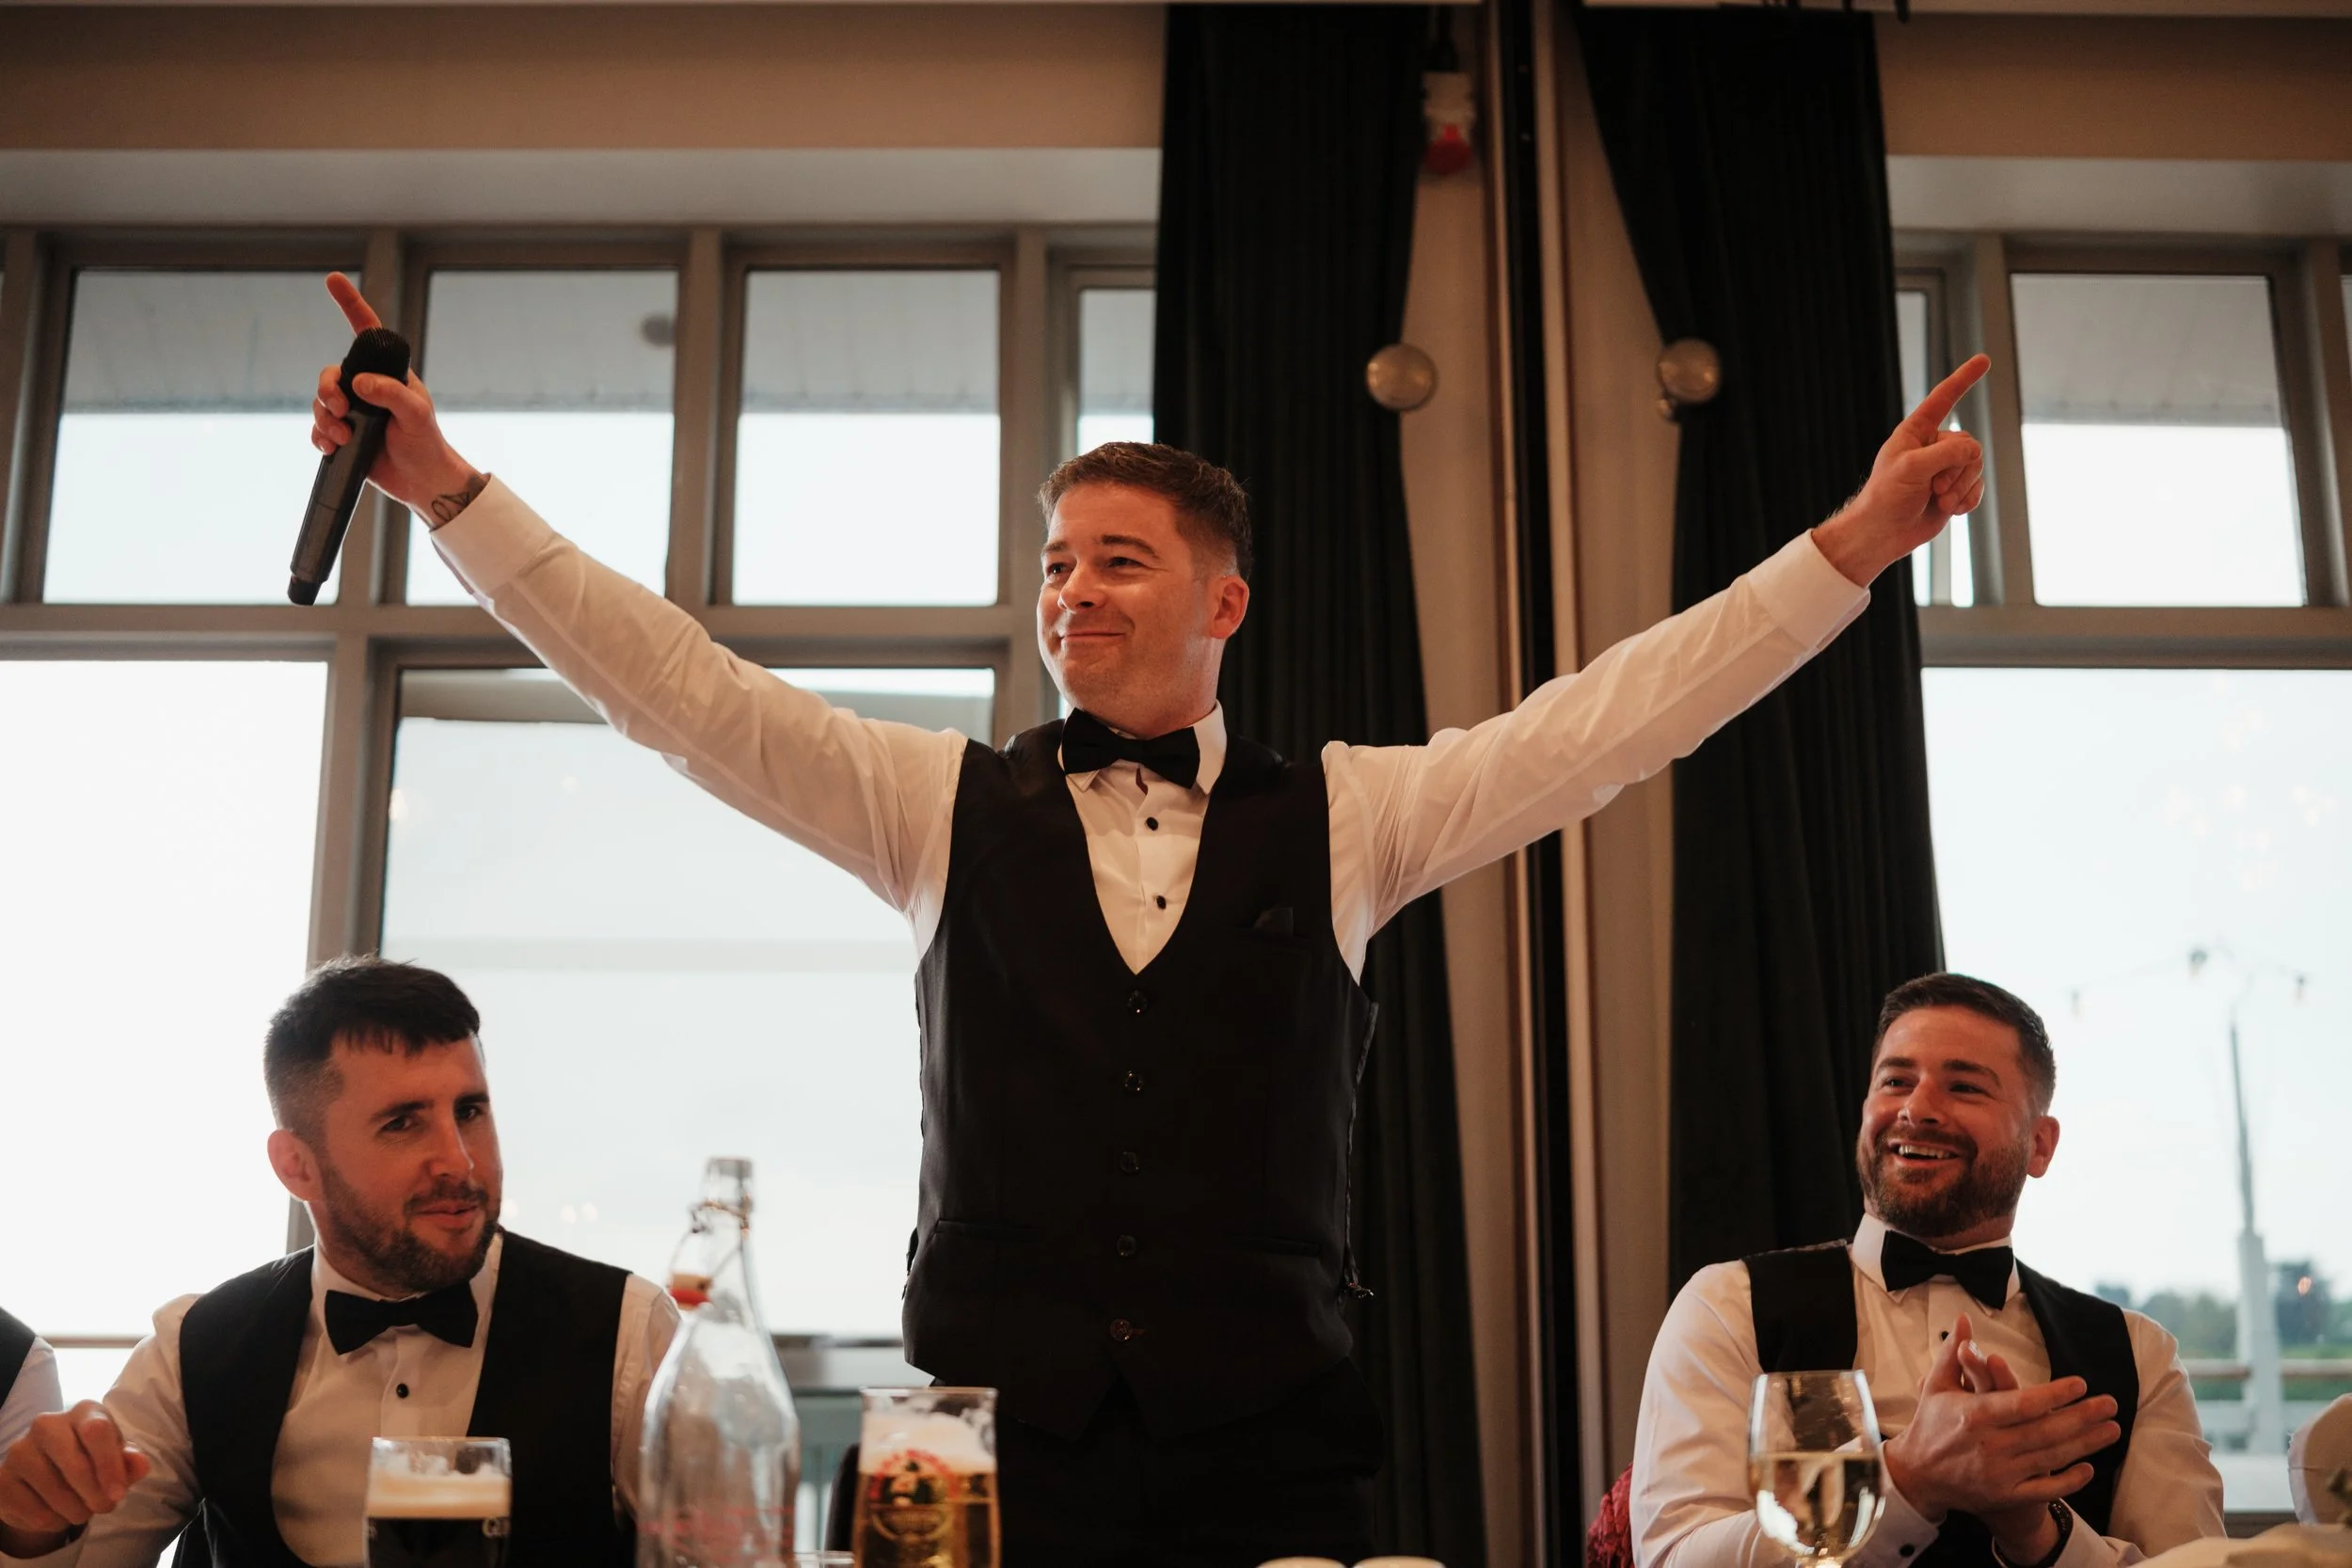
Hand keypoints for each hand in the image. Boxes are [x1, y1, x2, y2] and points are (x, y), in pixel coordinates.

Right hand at [0, 1401, 151, 1556]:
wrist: (52, 1479)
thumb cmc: (95, 1462)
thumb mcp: (118, 1460)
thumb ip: (130, 1461)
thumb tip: (140, 1463)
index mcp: (83, 1411)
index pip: (97, 1431)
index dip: (110, 1466)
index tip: (118, 1494)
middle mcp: (47, 1424)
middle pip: (75, 1464)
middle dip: (95, 1495)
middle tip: (104, 1507)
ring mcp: (19, 1450)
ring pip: (54, 1492)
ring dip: (76, 1511)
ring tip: (83, 1510)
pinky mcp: (2, 1479)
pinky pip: (33, 1510)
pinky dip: (53, 1521)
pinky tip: (58, 1513)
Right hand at [310, 273, 486, 526]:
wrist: (421, 482)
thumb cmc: (426, 444)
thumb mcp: (416, 415)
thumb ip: (391, 394)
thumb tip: (358, 382)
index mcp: (387, 374)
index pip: (366, 333)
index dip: (350, 304)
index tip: (333, 279)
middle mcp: (367, 389)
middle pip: (330, 374)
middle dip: (326, 389)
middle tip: (340, 408)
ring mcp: (354, 412)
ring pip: (320, 402)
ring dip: (324, 418)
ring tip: (344, 437)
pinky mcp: (343, 435)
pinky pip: (318, 429)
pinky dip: (320, 437)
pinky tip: (332, 448)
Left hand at [1810, 354, 1990, 585]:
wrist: (1883, 534)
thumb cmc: (1887, 497)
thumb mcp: (1913, 468)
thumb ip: (1947, 453)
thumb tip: (1975, 453)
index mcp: (1916, 432)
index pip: (1943, 398)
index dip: (1964, 379)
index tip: (1984, 360)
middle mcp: (1933, 446)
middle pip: (1968, 444)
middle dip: (1956, 470)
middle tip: (1933, 489)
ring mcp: (1945, 469)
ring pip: (1976, 466)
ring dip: (1961, 487)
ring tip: (1940, 501)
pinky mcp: (1954, 490)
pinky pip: (1977, 487)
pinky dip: (1968, 500)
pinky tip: (1952, 511)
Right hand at [1882, 1313, 2118, 1530]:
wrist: (1917, 1476)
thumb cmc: (1930, 1424)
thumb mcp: (1937, 1385)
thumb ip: (1954, 1352)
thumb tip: (1964, 1318)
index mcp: (1974, 1414)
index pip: (2022, 1403)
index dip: (2055, 1394)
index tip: (2081, 1383)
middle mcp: (1989, 1445)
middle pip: (2045, 1430)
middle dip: (2082, 1417)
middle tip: (2111, 1404)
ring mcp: (1999, 1473)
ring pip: (2050, 1457)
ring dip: (2085, 1444)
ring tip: (2112, 1430)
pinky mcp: (2004, 1495)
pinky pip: (2043, 1489)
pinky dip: (2068, 1481)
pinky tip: (2088, 1469)